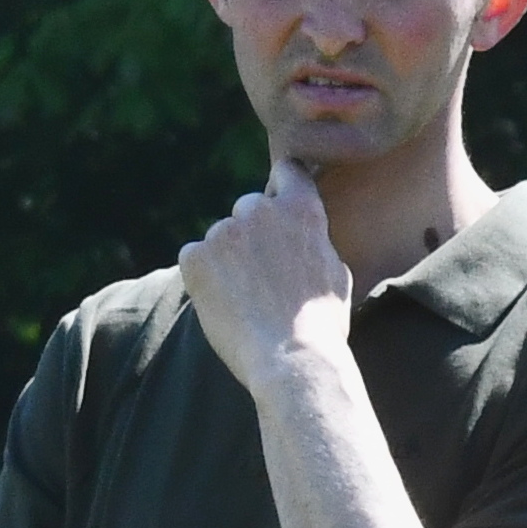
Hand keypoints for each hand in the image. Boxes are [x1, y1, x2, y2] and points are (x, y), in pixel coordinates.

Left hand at [177, 156, 353, 386]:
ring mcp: (224, 231)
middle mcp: (260, 209)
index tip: (278, 203)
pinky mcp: (194, 256)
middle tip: (260, 275)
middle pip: (248, 208)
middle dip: (251, 233)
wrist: (291, 355)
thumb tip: (303, 233)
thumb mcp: (333, 269)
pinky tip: (223, 302)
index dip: (281, 187)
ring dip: (226, 259)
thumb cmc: (321, 321)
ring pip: (219, 237)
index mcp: (301, 207)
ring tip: (245, 298)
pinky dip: (201, 276)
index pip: (287, 172)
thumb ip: (312, 240)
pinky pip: (193, 258)